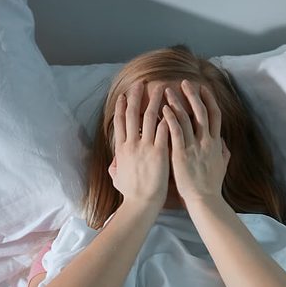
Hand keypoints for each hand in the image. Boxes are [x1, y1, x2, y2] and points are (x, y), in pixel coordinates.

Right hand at [109, 81, 169, 209]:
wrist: (141, 204)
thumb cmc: (131, 194)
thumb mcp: (117, 178)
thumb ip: (116, 167)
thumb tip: (113, 164)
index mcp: (122, 149)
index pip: (120, 122)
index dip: (122, 106)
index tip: (125, 94)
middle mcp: (132, 144)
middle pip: (133, 114)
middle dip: (137, 96)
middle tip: (141, 82)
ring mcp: (145, 147)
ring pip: (149, 117)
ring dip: (155, 101)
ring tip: (161, 88)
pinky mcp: (159, 153)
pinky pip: (164, 130)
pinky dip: (167, 118)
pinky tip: (172, 106)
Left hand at [161, 79, 230, 205]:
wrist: (204, 200)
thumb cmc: (211, 186)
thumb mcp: (222, 165)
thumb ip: (223, 152)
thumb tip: (223, 142)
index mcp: (215, 143)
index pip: (214, 115)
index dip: (209, 99)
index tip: (203, 87)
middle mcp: (206, 142)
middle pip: (201, 111)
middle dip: (193, 95)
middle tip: (184, 82)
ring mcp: (194, 147)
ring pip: (186, 119)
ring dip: (177, 103)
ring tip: (167, 90)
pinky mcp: (181, 155)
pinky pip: (176, 133)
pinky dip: (170, 119)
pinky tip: (163, 109)